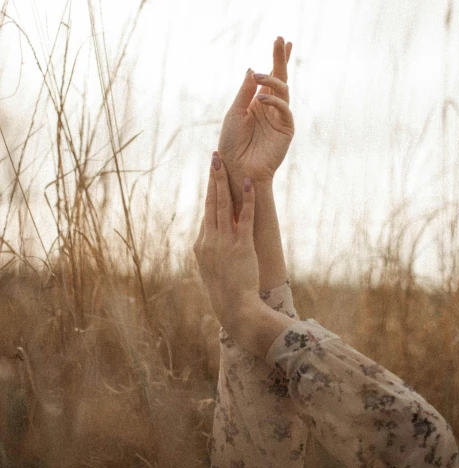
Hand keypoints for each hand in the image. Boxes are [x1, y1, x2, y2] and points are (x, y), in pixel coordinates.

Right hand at [193, 152, 260, 334]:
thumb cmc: (226, 292)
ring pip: (222, 205)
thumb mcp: (212, 269)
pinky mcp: (241, 245)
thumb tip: (214, 237)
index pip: (206, 212)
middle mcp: (209, 240)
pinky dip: (246, 199)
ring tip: (222, 162)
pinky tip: (248, 183)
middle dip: (212, 178)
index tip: (212, 174)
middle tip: (214, 158)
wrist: (235, 309)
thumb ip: (212, 250)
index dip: (209, 191)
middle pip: (210, 202)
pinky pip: (244, 217)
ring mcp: (224, 242)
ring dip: (223, 181)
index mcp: (201, 245)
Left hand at [218, 37, 293, 198]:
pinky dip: (274, 101)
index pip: (270, 76)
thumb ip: (245, 91)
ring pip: (283, 90)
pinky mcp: (286, 129)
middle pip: (280, 77)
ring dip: (272, 80)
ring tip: (258, 75)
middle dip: (281, 58)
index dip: (277, 58)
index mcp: (258, 101)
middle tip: (281, 40)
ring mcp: (280, 117)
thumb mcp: (235, 111)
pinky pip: (284, 109)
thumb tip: (252, 68)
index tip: (281, 40)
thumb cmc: (231, 142)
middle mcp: (271, 106)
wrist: (236, 167)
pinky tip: (261, 98)